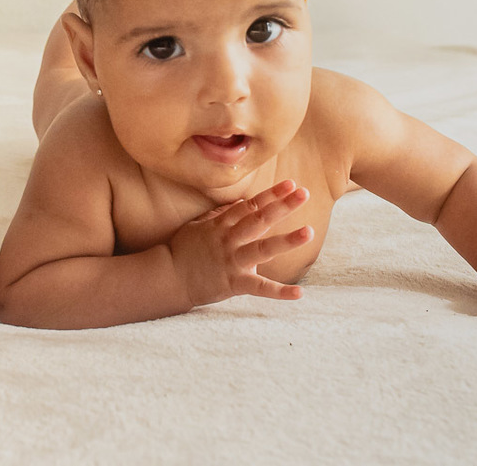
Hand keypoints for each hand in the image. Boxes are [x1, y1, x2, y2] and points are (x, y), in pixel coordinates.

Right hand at [168, 180, 313, 307]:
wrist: (167, 277)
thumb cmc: (182, 250)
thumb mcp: (198, 225)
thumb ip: (220, 214)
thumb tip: (241, 203)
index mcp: (221, 225)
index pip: (250, 206)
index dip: (271, 194)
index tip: (291, 184)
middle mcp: (229, 240)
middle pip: (259, 220)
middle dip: (282, 206)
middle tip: (304, 193)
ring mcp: (232, 261)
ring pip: (262, 249)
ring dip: (286, 241)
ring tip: (309, 232)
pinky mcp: (233, 284)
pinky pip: (259, 288)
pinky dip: (279, 292)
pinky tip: (300, 293)